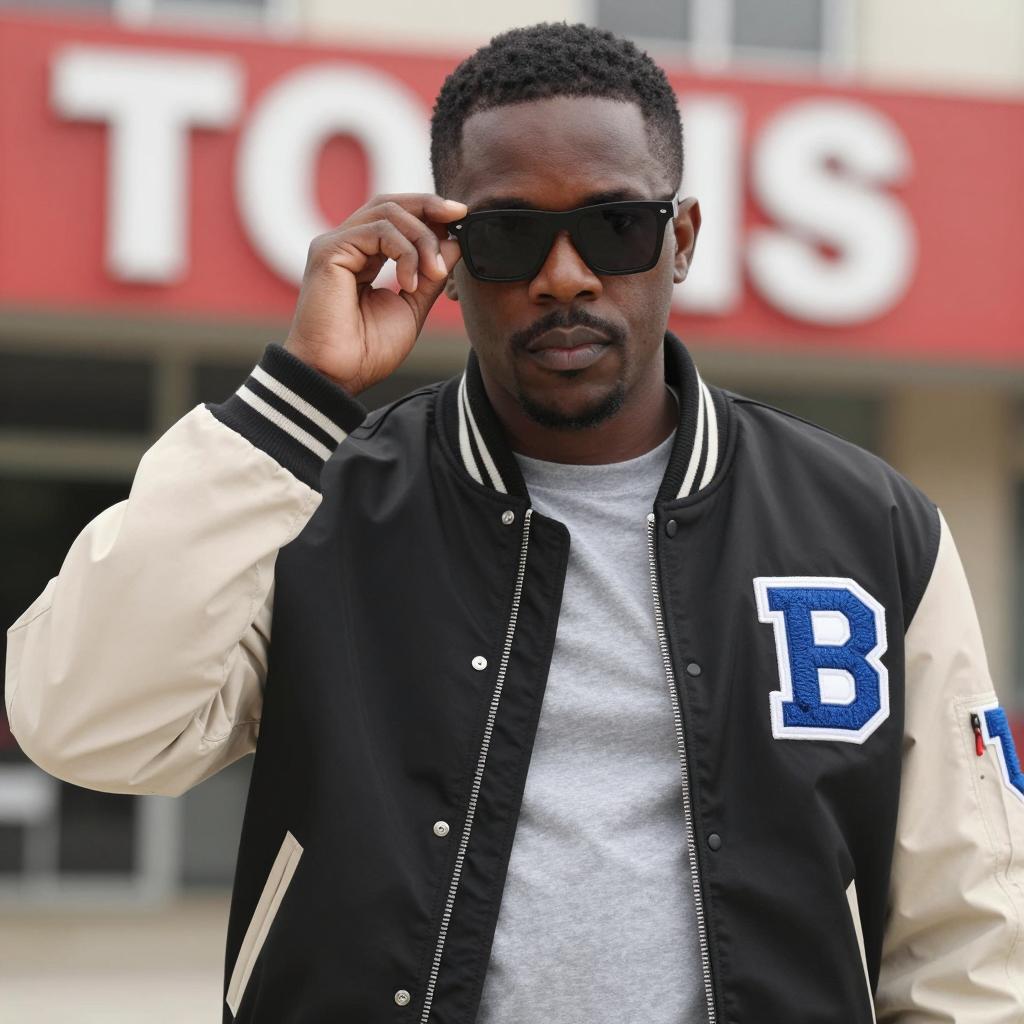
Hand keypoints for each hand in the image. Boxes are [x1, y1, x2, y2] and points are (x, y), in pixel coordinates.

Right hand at [284, 193, 467, 393]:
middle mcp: (346, 245)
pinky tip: (410, 282)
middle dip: (429, 206)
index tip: (461, 217)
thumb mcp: (412, 306)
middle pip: (390, 204)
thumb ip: (430, 274)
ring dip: (422, 239)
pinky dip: (405, 252)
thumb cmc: (366, 351)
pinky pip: (378, 232)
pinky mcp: (329, 251)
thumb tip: (455, 242)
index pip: (396, 217)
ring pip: (388, 213)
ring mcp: (335, 245)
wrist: (337, 375)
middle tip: (459, 216)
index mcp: (363, 257)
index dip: (429, 212)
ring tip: (435, 272)